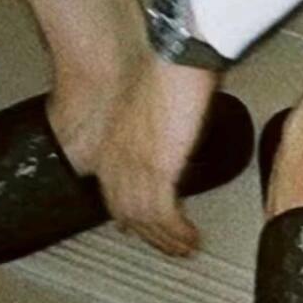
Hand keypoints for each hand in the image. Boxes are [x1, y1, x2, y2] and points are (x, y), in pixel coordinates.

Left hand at [95, 57, 217, 257]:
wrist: (178, 53)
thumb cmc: (173, 63)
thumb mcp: (154, 98)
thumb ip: (156, 119)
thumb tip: (172, 127)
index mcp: (114, 135)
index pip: (112, 186)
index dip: (127, 208)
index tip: (140, 221)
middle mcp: (117, 153)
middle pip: (123, 207)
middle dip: (146, 231)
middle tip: (166, 243)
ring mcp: (134, 164)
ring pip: (142, 218)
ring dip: (164, 239)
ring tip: (182, 249)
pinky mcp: (157, 170)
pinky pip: (163, 216)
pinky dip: (177, 233)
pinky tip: (189, 239)